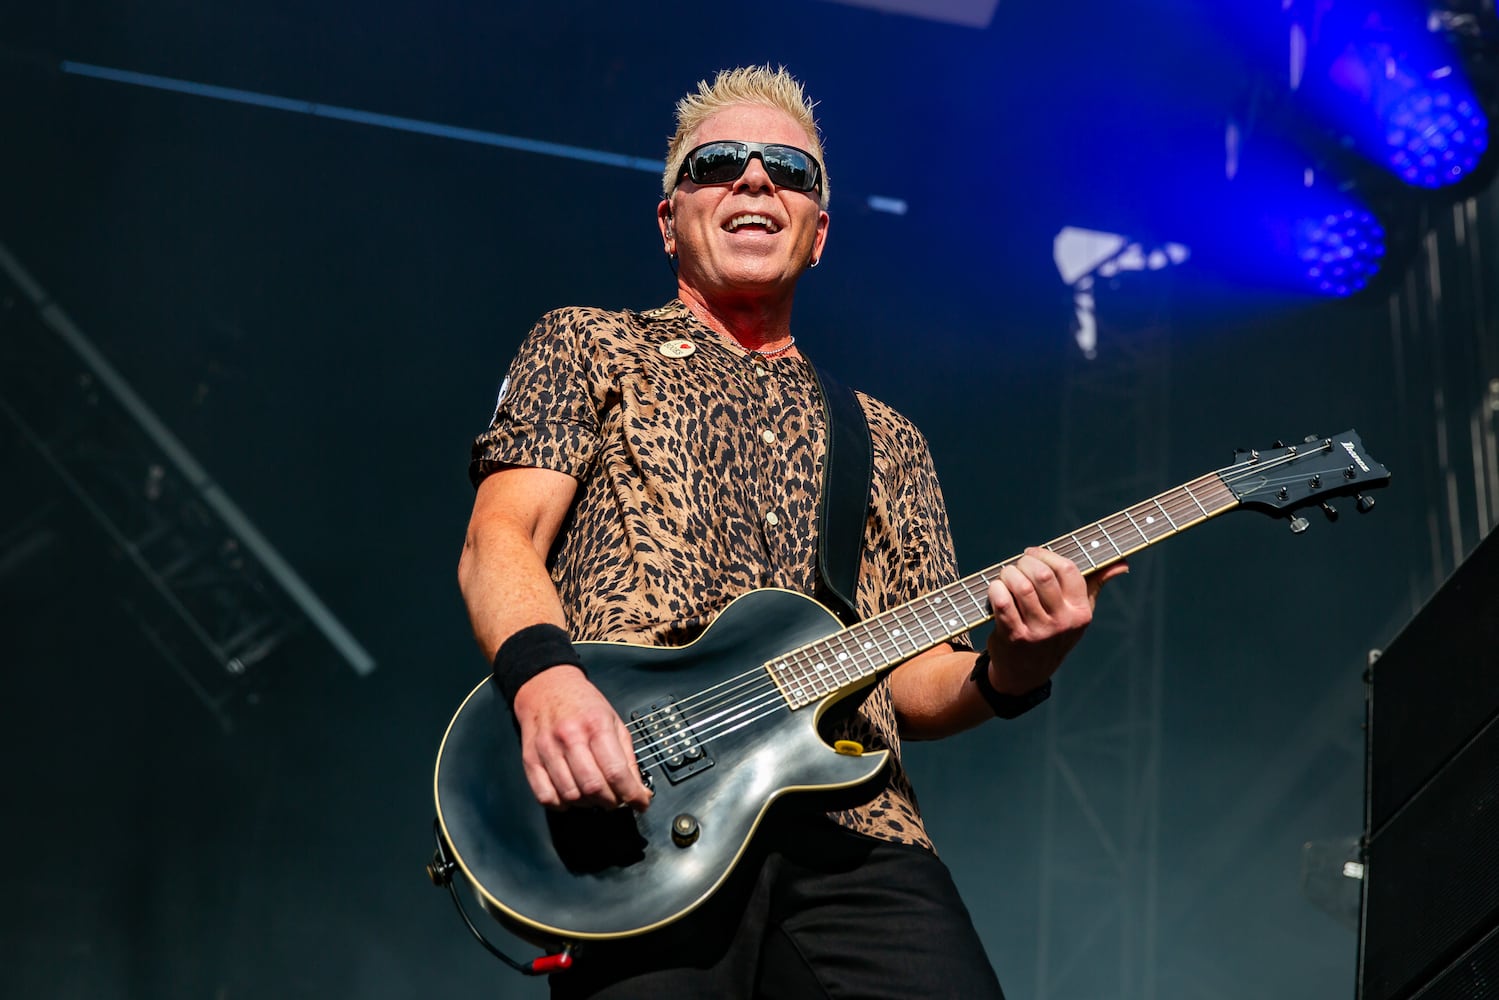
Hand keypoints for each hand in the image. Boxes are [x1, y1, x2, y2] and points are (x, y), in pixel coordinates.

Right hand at [511, 665, 651, 811]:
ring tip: (594, 796)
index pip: (616, 771)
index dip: (631, 794)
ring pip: (571, 795)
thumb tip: (639, 791)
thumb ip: (628, 757)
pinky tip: (571, 796)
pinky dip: (561, 805)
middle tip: (616, 799)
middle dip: (611, 802)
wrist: (547, 687)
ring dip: (588, 804)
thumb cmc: (582, 705)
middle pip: (593, 787)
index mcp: (596, 725)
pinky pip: (545, 796)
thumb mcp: (614, 722)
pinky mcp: (530, 759)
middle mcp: (570, 737)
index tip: (640, 802)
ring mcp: (547, 749)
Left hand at [984, 547, 1126, 694]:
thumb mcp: (1077, 614)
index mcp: (1080, 612)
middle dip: (1024, 563)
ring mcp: (1039, 631)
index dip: (1046, 555)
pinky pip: (1003, 603)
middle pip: (1042, 575)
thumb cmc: (1053, 633)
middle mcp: (1062, 623)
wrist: (1027, 674)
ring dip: (1008, 574)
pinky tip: (996, 589)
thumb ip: (1096, 585)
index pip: (1068, 570)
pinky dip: (996, 589)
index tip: (1033, 554)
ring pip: (1021, 586)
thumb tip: (1122, 565)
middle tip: (1016, 566)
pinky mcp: (1015, 637)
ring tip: (1005, 576)